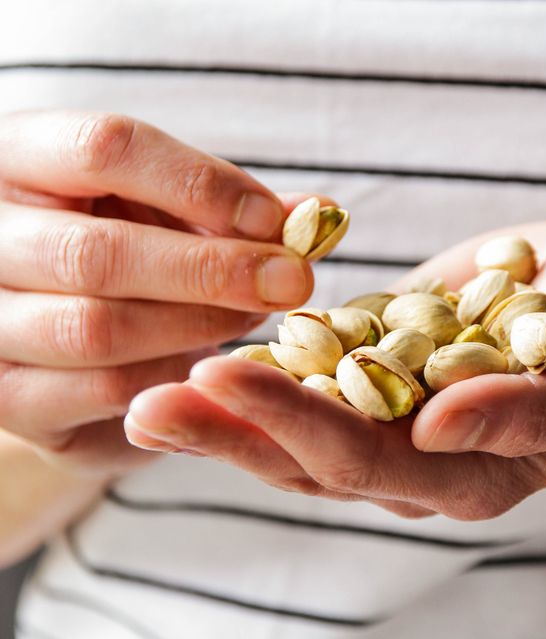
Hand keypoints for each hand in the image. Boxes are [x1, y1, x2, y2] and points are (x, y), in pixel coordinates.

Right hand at [0, 110, 318, 475]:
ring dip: (199, 326)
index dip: (202, 184)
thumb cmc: (123, 241)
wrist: (52, 325)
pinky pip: (101, 392)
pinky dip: (173, 379)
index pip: (105, 148)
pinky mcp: (5, 398)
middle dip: (212, 271)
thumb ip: (233, 208)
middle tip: (292, 281)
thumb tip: (319, 216)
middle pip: (97, 251)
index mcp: (17, 156)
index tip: (274, 221)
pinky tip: (211, 363)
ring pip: (97, 330)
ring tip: (254, 316)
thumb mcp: (166, 206)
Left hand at [125, 224, 545, 518]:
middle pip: (313, 455)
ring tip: (150, 383)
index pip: (372, 464)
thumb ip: (539, 413)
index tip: (220, 379)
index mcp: (477, 475)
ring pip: (302, 417)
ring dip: (230, 404)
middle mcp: (426, 454)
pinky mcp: (390, 354)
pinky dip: (267, 356)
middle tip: (150, 402)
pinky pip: (320, 361)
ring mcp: (403, 405)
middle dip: (233, 431)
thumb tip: (439, 428)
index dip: (294, 427)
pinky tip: (207, 338)